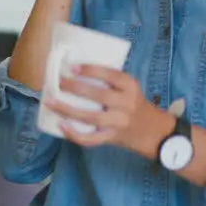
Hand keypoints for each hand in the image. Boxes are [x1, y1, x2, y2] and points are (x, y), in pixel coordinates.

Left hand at [44, 64, 171, 152]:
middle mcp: (126, 104)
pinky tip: (61, 126)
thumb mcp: (130, 88)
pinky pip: (91, 138)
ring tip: (51, 102)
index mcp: (131, 87)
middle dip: (76, 88)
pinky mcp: (112, 138)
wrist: (154, 132)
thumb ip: (111, 81)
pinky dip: (74, 134)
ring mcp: (119, 123)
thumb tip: (75, 71)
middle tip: (59, 82)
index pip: (111, 75)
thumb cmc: (135, 105)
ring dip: (68, 109)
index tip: (73, 67)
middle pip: (99, 95)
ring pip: (91, 117)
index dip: (91, 70)